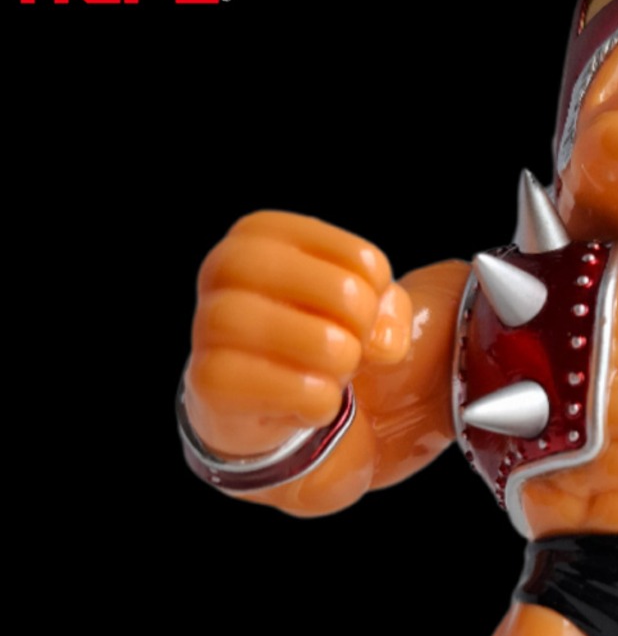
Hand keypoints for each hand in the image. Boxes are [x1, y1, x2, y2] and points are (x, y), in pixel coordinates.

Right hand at [185, 212, 411, 456]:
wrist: (253, 399)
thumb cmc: (310, 334)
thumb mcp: (360, 307)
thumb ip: (389, 310)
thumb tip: (382, 342)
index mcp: (264, 233)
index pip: (363, 261)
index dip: (378, 301)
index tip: (354, 317)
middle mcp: (227, 264)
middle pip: (344, 293)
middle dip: (361, 331)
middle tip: (348, 348)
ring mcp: (211, 320)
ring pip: (321, 343)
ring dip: (339, 365)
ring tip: (329, 373)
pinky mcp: (210, 378)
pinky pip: (294, 390)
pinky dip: (318, 402)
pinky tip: (309, 401)